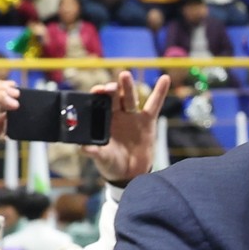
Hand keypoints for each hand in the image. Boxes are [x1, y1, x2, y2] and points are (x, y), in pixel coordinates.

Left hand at [88, 68, 171, 183]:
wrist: (130, 174)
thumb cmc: (112, 164)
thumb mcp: (101, 158)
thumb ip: (94, 152)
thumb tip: (84, 148)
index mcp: (102, 120)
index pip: (98, 102)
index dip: (97, 95)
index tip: (97, 92)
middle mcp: (116, 115)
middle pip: (113, 97)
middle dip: (111, 90)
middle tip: (109, 87)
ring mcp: (132, 116)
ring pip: (129, 98)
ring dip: (127, 86)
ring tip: (124, 75)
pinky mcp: (147, 121)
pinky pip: (154, 104)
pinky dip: (160, 91)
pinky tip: (164, 79)